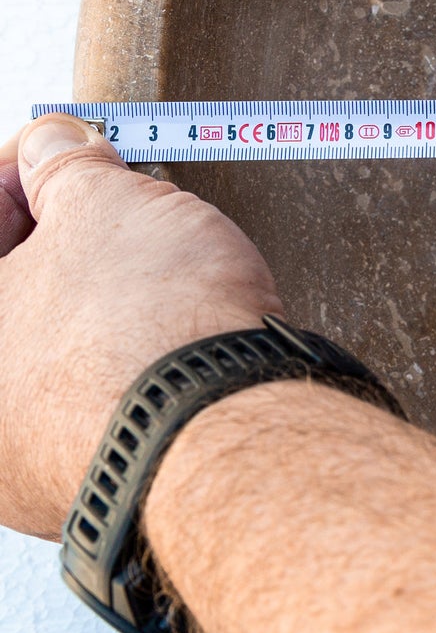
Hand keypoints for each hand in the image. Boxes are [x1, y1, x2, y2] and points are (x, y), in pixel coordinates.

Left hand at [0, 114, 281, 538]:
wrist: (218, 428)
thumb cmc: (148, 331)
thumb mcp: (109, 205)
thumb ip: (66, 168)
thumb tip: (57, 148)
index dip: (24, 166)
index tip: (63, 148)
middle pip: (7, 287)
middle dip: (55, 235)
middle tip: (110, 205)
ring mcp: (6, 451)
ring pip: (41, 347)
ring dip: (85, 298)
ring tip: (150, 270)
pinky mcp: (59, 483)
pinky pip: (76, 400)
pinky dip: (109, 360)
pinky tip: (158, 334)